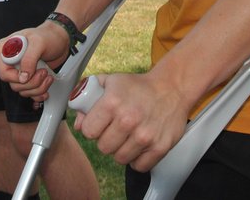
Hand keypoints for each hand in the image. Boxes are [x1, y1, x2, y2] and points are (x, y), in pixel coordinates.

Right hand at [0, 22, 68, 101]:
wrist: (61, 40)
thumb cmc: (49, 36)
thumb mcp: (38, 42)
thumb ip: (29, 59)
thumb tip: (22, 78)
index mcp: (5, 49)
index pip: (4, 73)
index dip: (17, 77)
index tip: (31, 73)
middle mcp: (10, 62)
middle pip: (14, 84)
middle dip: (32, 82)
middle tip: (44, 72)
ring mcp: (19, 71)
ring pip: (22, 91)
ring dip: (38, 88)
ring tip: (48, 76)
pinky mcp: (28, 78)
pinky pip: (29, 93)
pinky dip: (39, 93)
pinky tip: (46, 88)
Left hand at [73, 72, 189, 172]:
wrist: (172, 88)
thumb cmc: (138, 86)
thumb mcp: (110, 82)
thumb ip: (87, 98)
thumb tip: (78, 125)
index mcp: (113, 102)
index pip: (88, 132)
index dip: (92, 127)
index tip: (101, 122)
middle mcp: (128, 120)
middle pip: (103, 148)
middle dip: (107, 139)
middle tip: (117, 128)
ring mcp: (145, 136)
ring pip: (120, 159)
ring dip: (122, 149)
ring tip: (130, 135)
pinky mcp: (159, 147)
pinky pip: (139, 166)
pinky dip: (138, 158)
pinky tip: (140, 144)